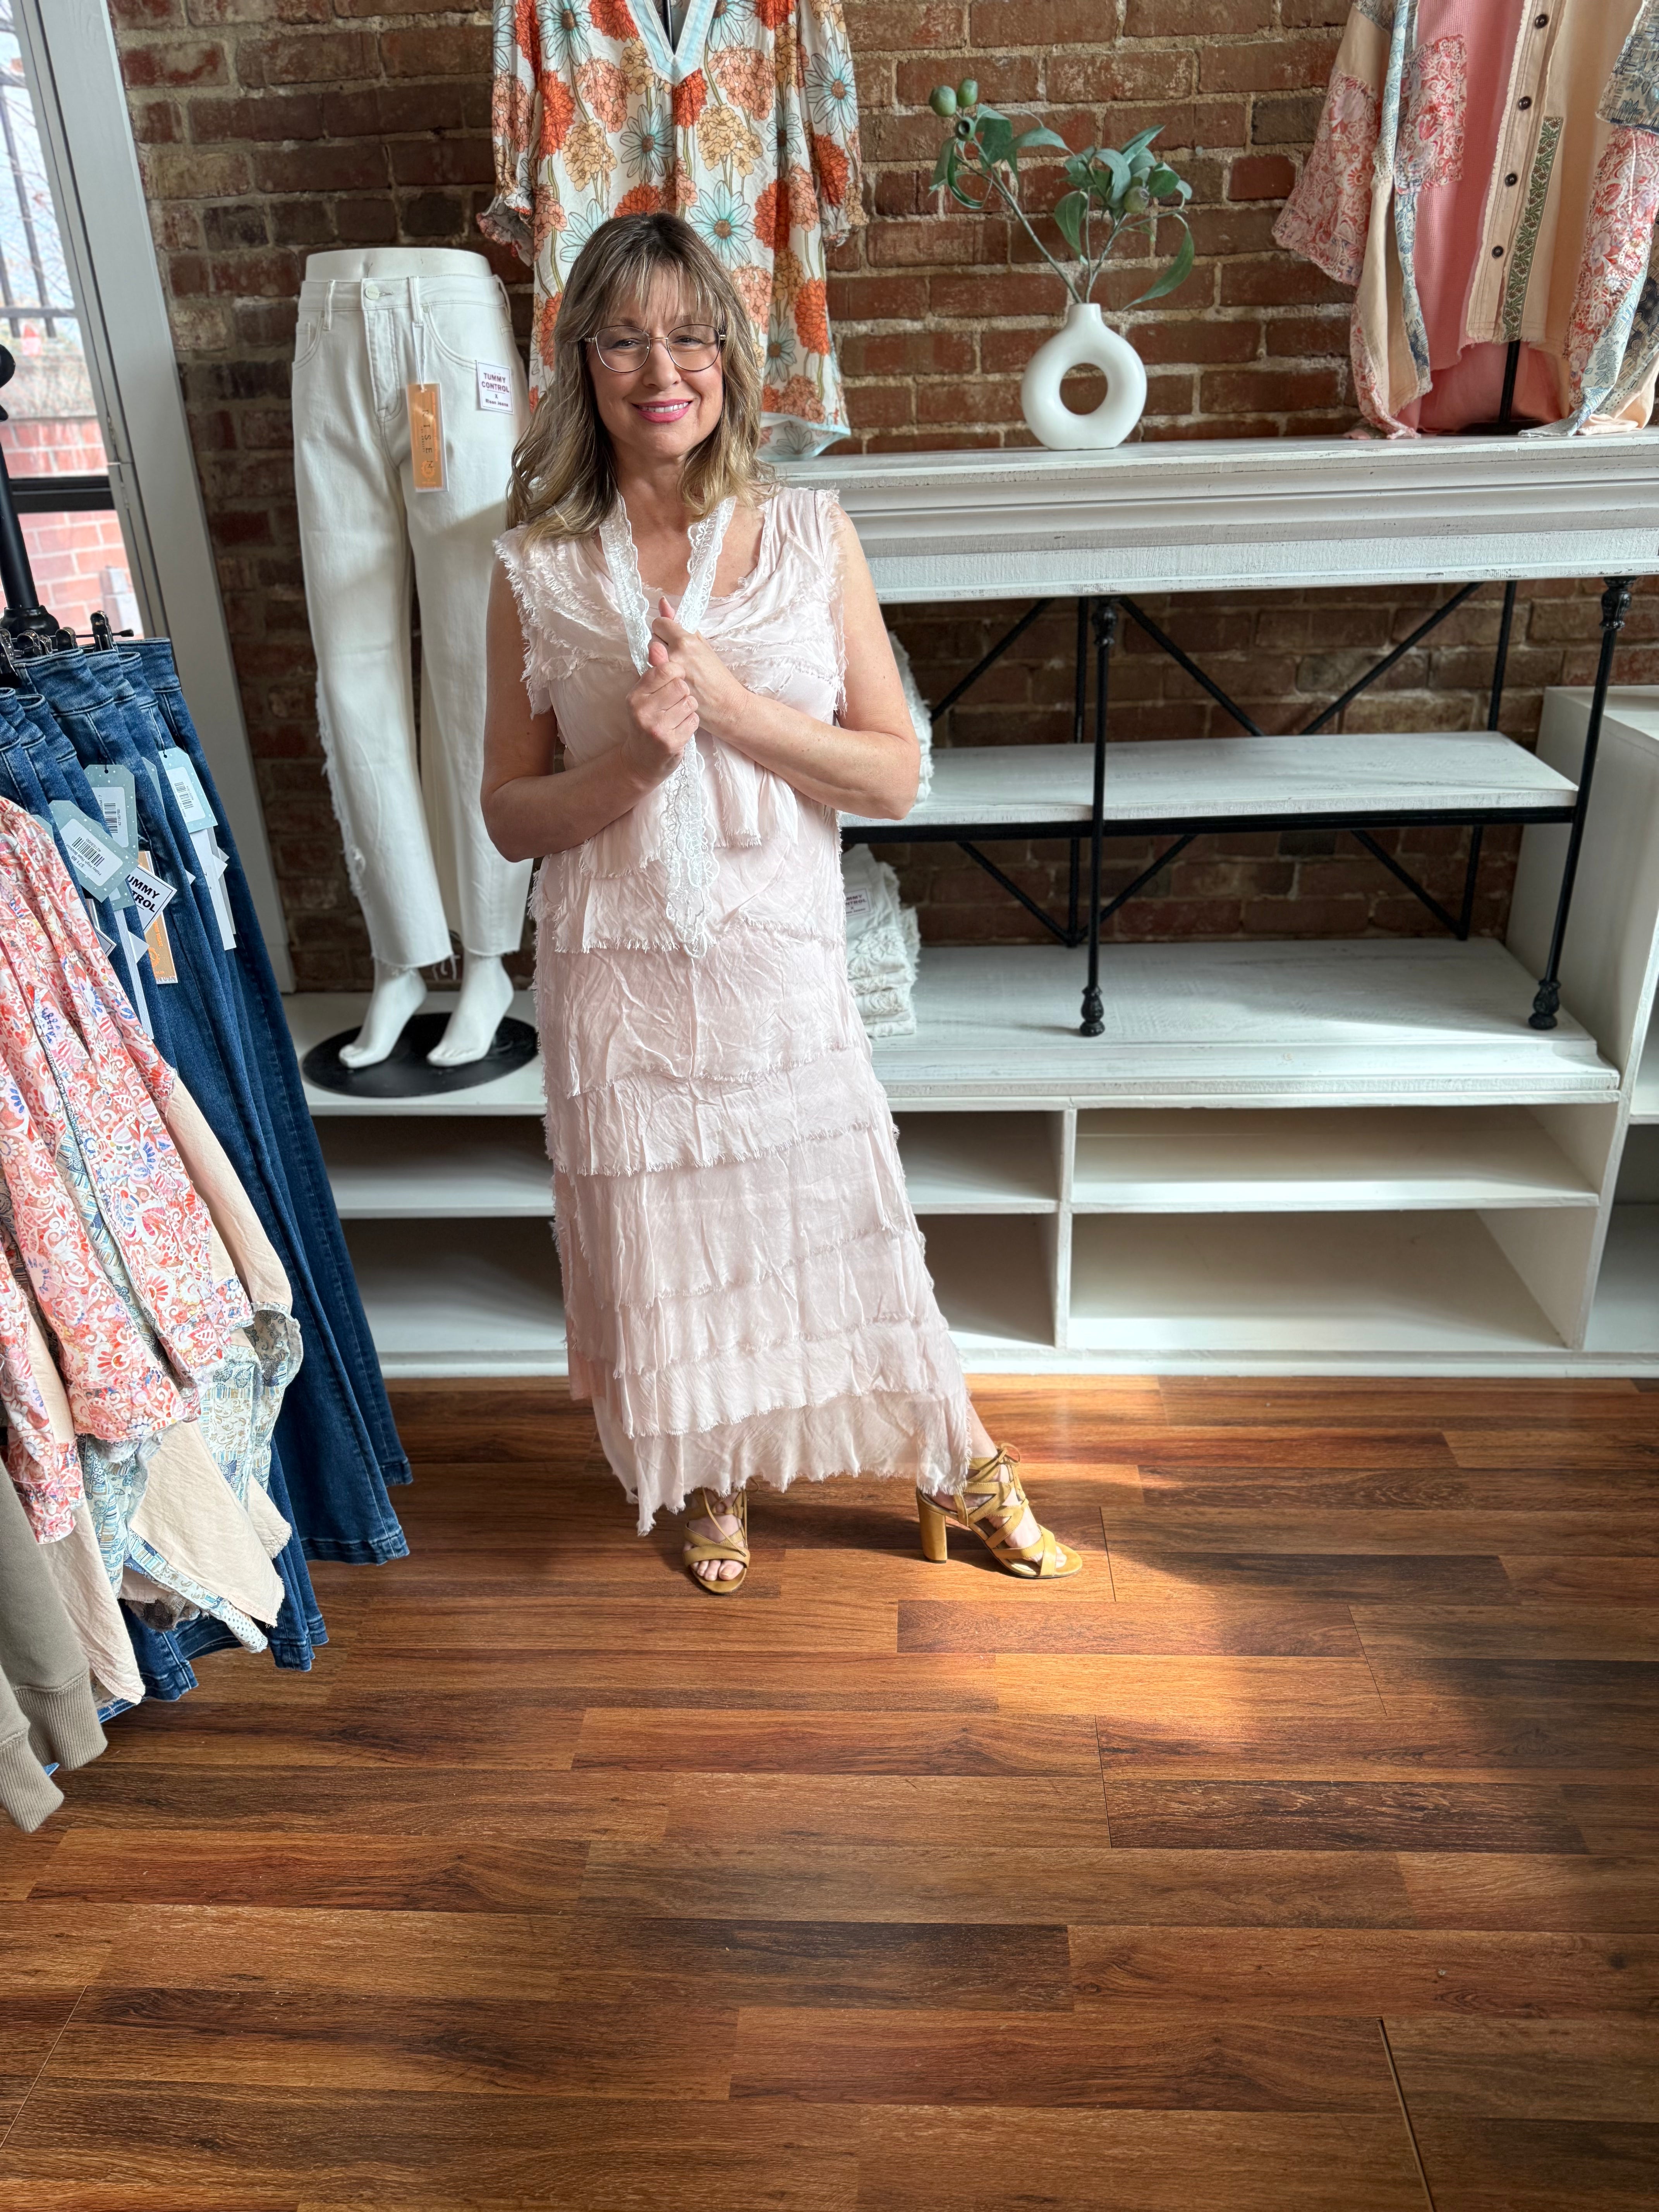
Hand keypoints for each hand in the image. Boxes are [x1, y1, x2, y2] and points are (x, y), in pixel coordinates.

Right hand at [622, 644, 699, 787]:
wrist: (642, 761)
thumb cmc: (647, 722)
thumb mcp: (644, 696)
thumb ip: (654, 671)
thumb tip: (657, 644)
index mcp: (635, 696)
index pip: (664, 669)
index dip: (676, 671)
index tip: (674, 678)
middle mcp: (643, 712)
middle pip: (680, 685)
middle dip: (683, 692)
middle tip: (674, 703)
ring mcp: (657, 729)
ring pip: (689, 703)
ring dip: (688, 708)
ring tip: (677, 716)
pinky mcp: (672, 743)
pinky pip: (694, 720)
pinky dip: (691, 723)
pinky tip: (680, 728)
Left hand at [646, 597, 752, 744]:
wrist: (726, 705)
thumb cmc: (717, 675)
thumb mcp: (702, 644)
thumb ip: (679, 623)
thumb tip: (663, 603)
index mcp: (685, 641)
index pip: (659, 624)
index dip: (665, 630)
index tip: (674, 639)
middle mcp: (674, 655)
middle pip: (653, 640)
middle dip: (662, 646)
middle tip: (679, 658)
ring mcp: (668, 674)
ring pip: (651, 657)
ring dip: (660, 661)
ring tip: (677, 670)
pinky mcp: (665, 689)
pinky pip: (652, 674)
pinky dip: (660, 676)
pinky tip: (672, 681)